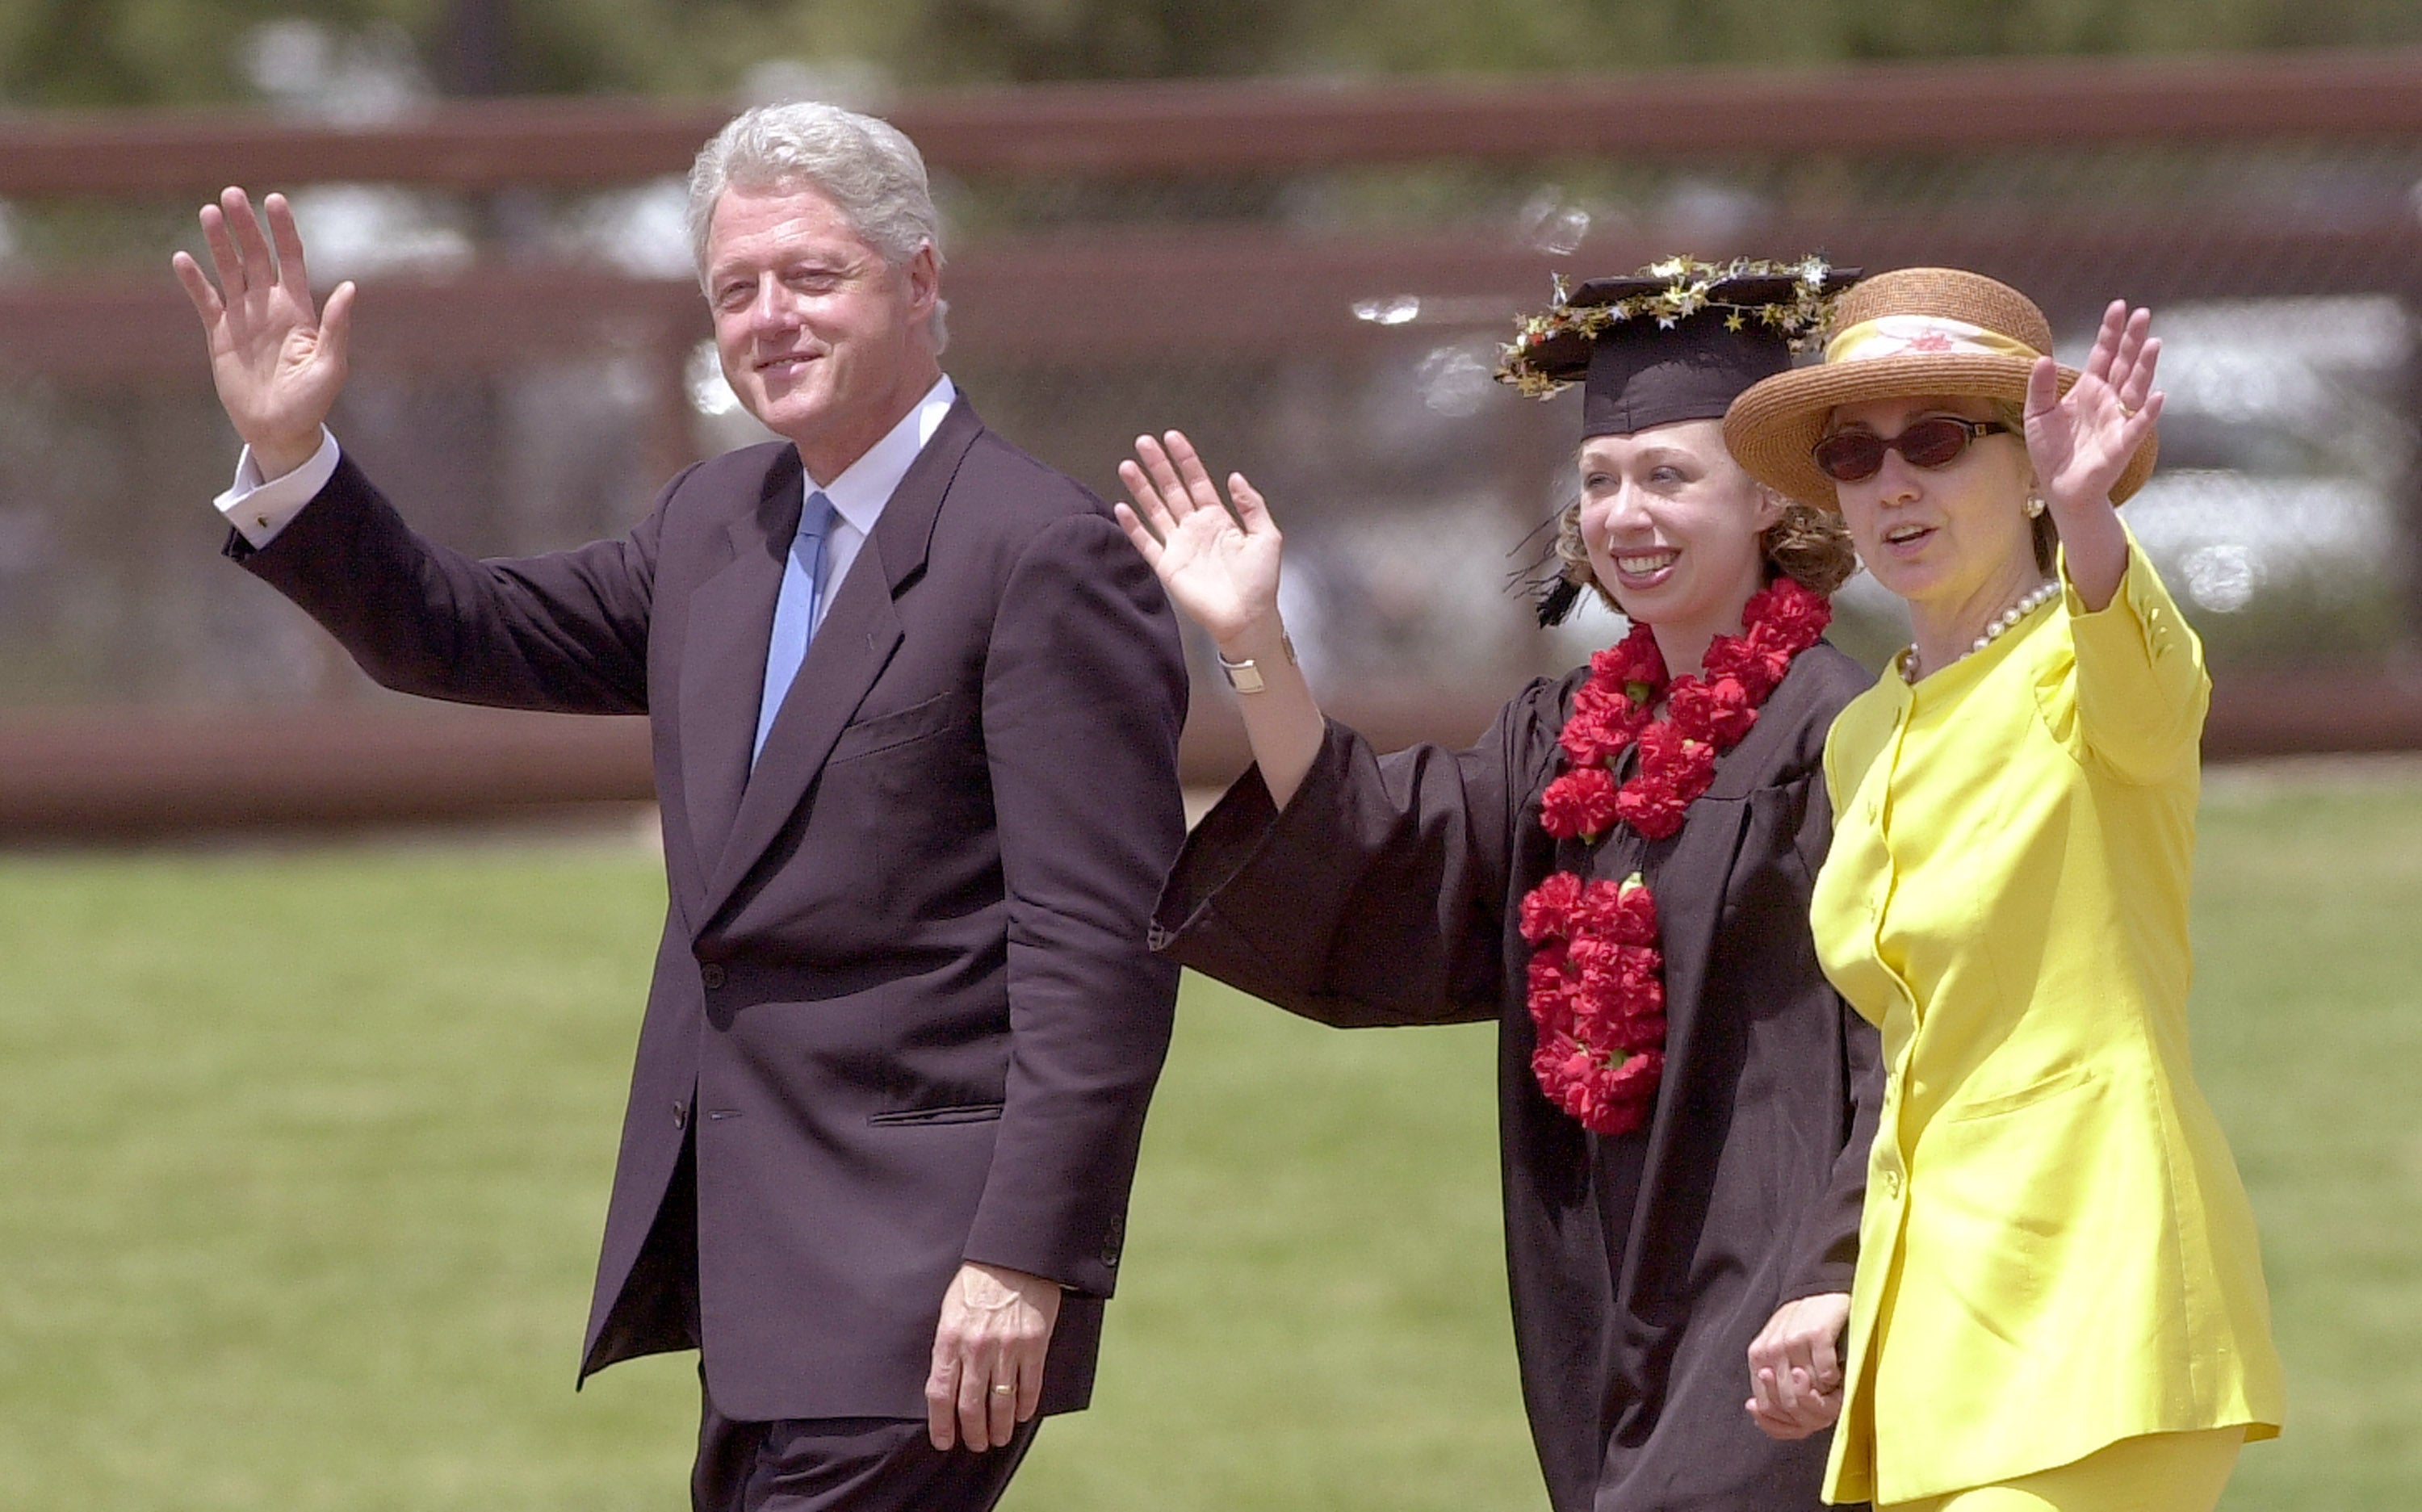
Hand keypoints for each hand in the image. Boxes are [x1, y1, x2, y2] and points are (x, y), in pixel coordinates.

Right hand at [171, 187, 355, 480]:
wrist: (279, 430)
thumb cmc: (311, 402)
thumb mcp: (329, 366)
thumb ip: (335, 327)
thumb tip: (350, 288)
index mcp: (298, 309)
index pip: (291, 258)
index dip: (283, 230)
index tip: (275, 200)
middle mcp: (269, 305)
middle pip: (256, 255)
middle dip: (245, 225)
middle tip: (231, 194)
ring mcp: (243, 317)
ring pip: (229, 270)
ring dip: (219, 242)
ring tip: (209, 212)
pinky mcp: (219, 334)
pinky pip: (205, 300)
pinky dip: (194, 281)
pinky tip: (182, 259)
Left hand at [925, 1260, 1060, 1451]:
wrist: (1014, 1257)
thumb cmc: (977, 1283)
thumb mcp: (949, 1312)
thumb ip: (947, 1349)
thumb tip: (946, 1387)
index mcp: (949, 1339)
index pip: (940, 1394)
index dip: (941, 1424)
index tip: (944, 1441)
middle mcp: (976, 1348)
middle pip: (970, 1406)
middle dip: (972, 1433)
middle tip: (976, 1444)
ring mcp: (1007, 1348)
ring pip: (1000, 1404)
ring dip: (999, 1428)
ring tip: (999, 1438)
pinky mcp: (1034, 1345)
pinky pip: (1030, 1387)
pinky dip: (1025, 1407)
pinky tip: (1021, 1416)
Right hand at [1113, 430, 1284, 651]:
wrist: (1247, 617)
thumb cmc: (1260, 581)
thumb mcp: (1266, 536)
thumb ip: (1252, 505)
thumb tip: (1235, 477)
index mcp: (1219, 519)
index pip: (1197, 482)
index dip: (1185, 460)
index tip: (1173, 437)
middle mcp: (1195, 528)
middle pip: (1172, 489)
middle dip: (1159, 465)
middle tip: (1144, 442)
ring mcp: (1179, 545)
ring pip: (1156, 510)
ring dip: (1141, 488)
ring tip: (1128, 465)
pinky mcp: (1168, 566)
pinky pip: (1146, 542)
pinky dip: (1133, 526)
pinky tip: (1122, 507)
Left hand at [1745, 1291, 1848, 1440]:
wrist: (1823, 1291)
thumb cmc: (1803, 1330)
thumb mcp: (1781, 1356)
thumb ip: (1773, 1384)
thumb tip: (1758, 1413)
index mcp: (1759, 1358)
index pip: (1767, 1406)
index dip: (1788, 1421)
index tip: (1805, 1418)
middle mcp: (1771, 1350)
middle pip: (1789, 1402)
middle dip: (1811, 1411)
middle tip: (1825, 1402)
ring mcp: (1792, 1342)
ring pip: (1809, 1391)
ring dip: (1825, 1395)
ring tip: (1831, 1384)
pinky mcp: (1816, 1334)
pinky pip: (1827, 1374)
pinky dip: (1835, 1379)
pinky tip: (1837, 1371)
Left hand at [2023, 300, 2161, 519]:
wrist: (2057, 486)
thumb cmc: (2050, 449)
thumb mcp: (2037, 413)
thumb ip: (2040, 387)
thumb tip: (2043, 359)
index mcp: (2089, 388)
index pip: (2103, 353)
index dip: (2111, 331)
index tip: (2119, 306)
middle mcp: (2108, 399)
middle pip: (2125, 363)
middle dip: (2133, 339)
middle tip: (2143, 314)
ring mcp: (2118, 419)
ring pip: (2135, 388)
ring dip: (2145, 367)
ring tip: (2153, 343)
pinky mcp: (2122, 443)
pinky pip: (2138, 425)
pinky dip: (2148, 412)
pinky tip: (2158, 396)